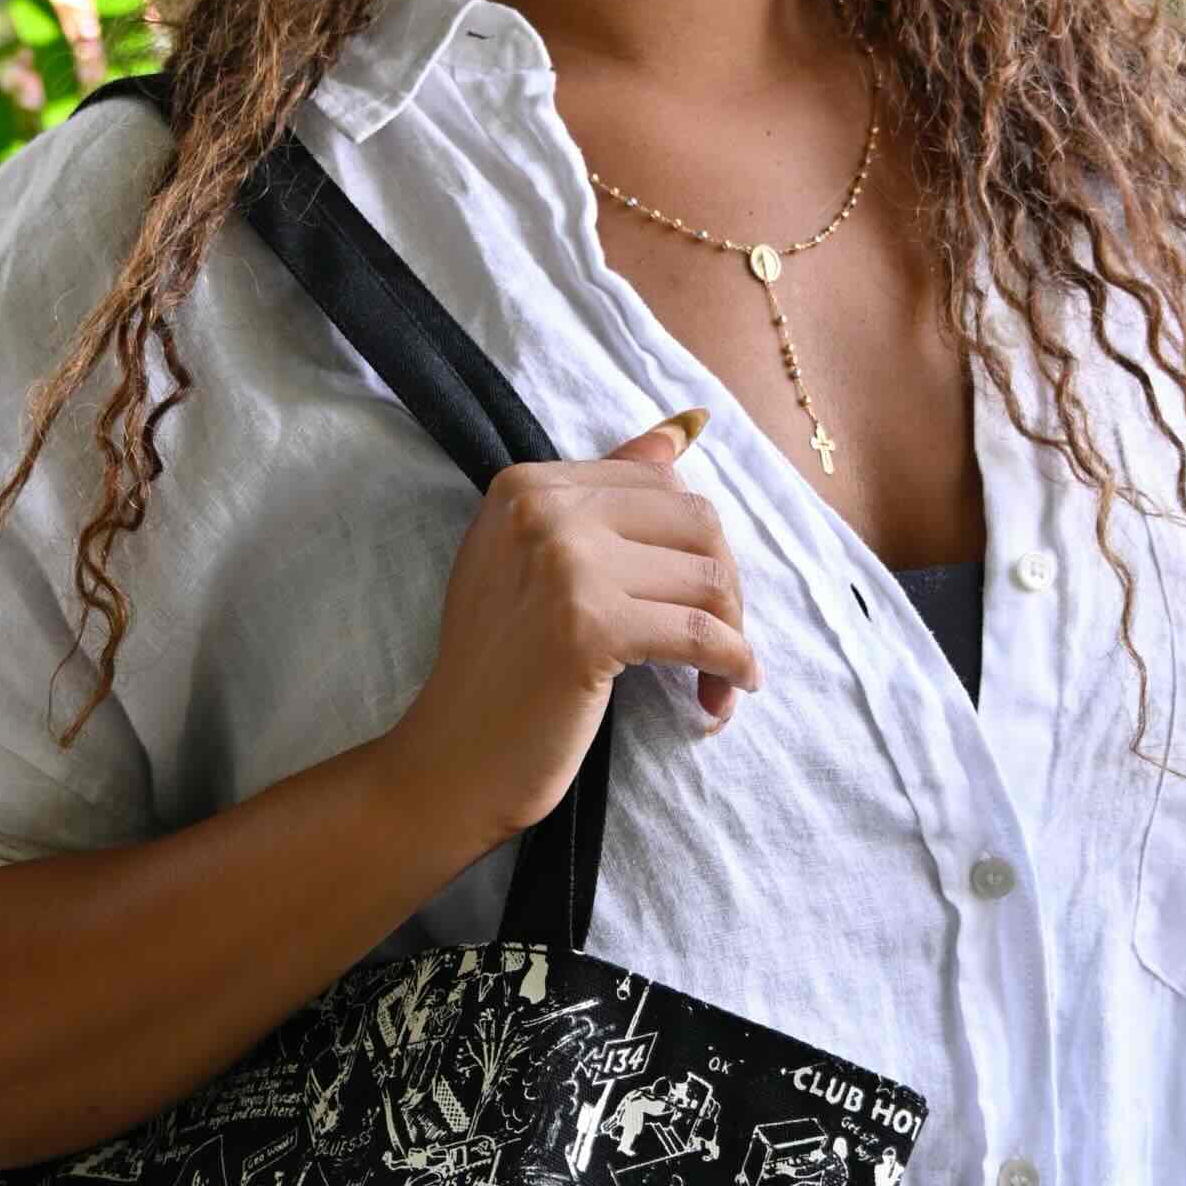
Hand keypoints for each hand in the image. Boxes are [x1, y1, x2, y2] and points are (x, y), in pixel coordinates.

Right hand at [382, 408, 763, 853]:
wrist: (453, 758)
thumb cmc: (502, 669)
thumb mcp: (536, 562)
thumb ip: (606, 494)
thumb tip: (683, 427)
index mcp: (527, 484)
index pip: (662, 484)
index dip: (694, 548)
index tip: (693, 602)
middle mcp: (541, 510)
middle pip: (697, 521)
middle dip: (724, 586)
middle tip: (718, 643)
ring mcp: (563, 565)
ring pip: (708, 577)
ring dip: (732, 635)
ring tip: (719, 681)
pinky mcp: (587, 627)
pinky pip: (701, 634)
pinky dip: (730, 666)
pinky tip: (725, 693)